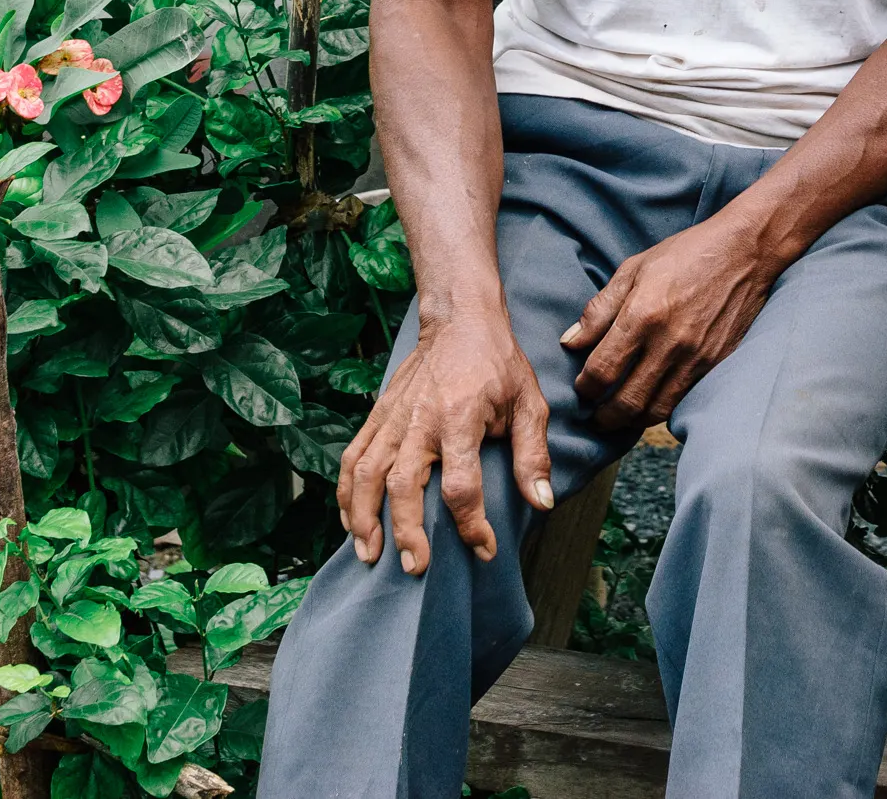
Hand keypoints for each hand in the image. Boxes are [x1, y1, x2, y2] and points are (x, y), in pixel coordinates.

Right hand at [338, 307, 552, 574]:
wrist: (459, 320)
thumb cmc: (498, 364)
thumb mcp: (529, 403)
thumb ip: (532, 455)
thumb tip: (541, 502)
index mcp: (460, 418)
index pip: (461, 484)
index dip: (471, 523)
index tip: (484, 548)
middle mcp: (419, 420)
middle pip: (402, 484)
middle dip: (406, 530)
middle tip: (415, 567)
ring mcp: (393, 418)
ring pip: (367, 474)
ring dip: (365, 517)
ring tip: (370, 556)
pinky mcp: (378, 415)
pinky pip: (352, 457)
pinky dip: (345, 492)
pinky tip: (349, 523)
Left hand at [561, 212, 786, 435]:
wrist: (745, 252)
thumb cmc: (685, 254)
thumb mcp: (633, 269)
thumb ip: (600, 309)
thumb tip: (571, 342)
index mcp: (643, 314)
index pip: (602, 370)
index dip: (585, 387)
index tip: (582, 388)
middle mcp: (669, 342)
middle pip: (628, 401)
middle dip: (605, 417)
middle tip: (596, 416)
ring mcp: (696, 357)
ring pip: (657, 410)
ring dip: (633, 421)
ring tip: (620, 417)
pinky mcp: (717, 364)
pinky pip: (683, 401)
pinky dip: (662, 410)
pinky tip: (651, 404)